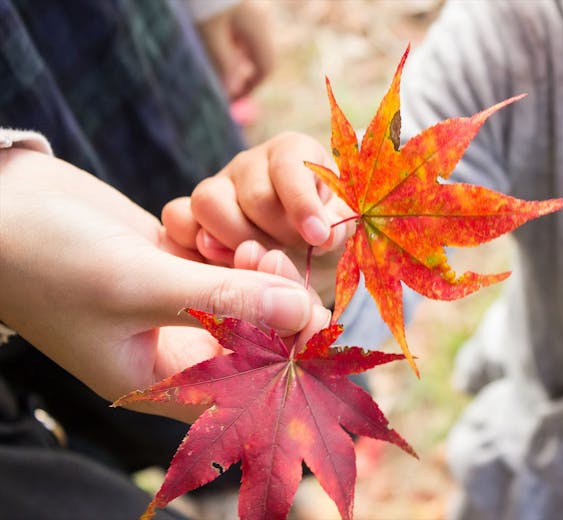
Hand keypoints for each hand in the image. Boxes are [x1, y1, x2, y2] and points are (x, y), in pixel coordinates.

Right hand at [0, 148, 330, 421]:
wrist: (0, 207)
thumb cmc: (50, 260)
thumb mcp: (137, 285)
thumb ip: (222, 302)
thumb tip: (300, 313)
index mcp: (157, 382)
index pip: (244, 392)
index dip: (288, 361)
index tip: (314, 318)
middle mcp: (172, 351)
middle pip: (253, 343)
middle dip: (275, 307)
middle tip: (274, 262)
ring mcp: (174, 308)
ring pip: (243, 300)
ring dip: (255, 273)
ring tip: (245, 245)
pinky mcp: (174, 269)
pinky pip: (224, 268)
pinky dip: (230, 251)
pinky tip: (217, 234)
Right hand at [162, 132, 354, 298]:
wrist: (299, 240)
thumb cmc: (322, 226)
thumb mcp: (338, 223)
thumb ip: (338, 224)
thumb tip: (325, 233)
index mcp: (291, 152)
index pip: (290, 166)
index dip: (303, 203)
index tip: (317, 236)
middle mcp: (250, 163)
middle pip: (255, 196)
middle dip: (278, 233)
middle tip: (292, 252)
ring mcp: (217, 185)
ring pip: (209, 201)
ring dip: (237, 240)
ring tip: (258, 258)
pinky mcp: (190, 211)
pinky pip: (177, 218)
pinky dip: (194, 243)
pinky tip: (223, 263)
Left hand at [197, 0, 273, 99]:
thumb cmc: (207, 2)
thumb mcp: (211, 34)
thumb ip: (223, 63)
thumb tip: (232, 91)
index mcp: (258, 32)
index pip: (265, 69)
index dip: (251, 87)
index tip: (233, 98)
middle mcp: (260, 24)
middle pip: (259, 58)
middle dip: (244, 75)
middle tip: (224, 87)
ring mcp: (253, 15)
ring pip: (250, 47)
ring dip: (237, 62)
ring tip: (216, 67)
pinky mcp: (241, 9)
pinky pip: (243, 35)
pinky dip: (233, 46)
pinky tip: (214, 43)